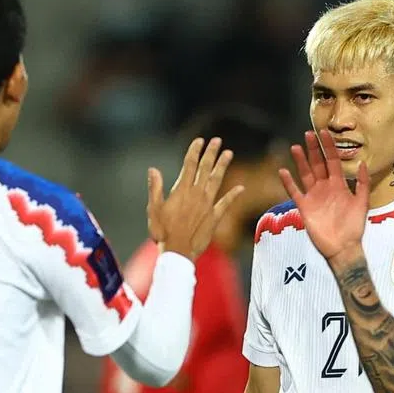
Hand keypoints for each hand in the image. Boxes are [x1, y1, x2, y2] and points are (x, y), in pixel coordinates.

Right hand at [149, 137, 244, 260]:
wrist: (177, 252)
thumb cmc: (162, 232)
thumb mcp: (153, 209)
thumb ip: (155, 188)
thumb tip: (153, 169)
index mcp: (182, 190)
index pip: (189, 165)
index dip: (195, 151)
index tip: (200, 140)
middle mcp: (197, 194)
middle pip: (205, 168)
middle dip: (211, 153)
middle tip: (217, 140)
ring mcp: (207, 205)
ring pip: (216, 180)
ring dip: (222, 166)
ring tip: (229, 153)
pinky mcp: (214, 218)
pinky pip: (225, 204)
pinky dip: (233, 195)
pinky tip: (241, 188)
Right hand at [279, 131, 369, 261]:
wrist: (343, 247)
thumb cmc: (354, 226)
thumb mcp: (362, 203)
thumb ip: (363, 183)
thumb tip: (363, 163)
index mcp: (339, 185)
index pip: (333, 161)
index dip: (329, 147)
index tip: (324, 133)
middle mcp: (325, 188)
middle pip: (318, 164)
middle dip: (313, 149)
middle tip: (308, 134)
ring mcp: (314, 196)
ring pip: (306, 174)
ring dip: (300, 161)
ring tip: (296, 147)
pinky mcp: (304, 207)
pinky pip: (295, 192)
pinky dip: (289, 182)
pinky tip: (283, 171)